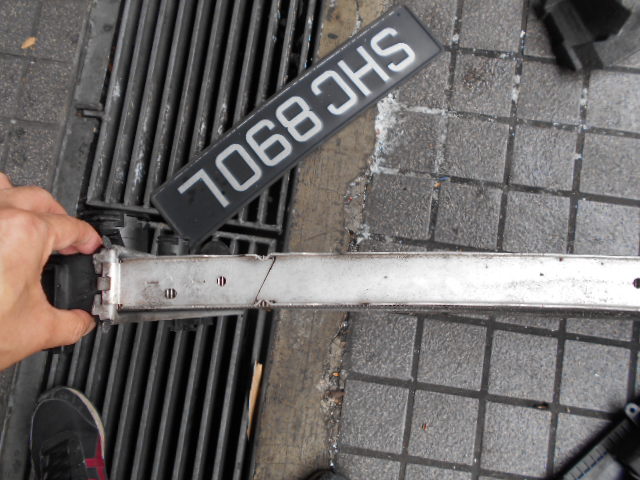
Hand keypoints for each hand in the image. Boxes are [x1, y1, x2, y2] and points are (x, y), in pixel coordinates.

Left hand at [0, 173, 101, 369]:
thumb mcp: (36, 331)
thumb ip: (72, 324)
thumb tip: (82, 321)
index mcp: (26, 233)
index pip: (71, 227)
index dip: (88, 239)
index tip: (90, 245)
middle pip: (40, 198)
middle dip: (59, 216)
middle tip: (66, 237)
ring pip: (2, 185)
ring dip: (18, 198)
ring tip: (25, 218)